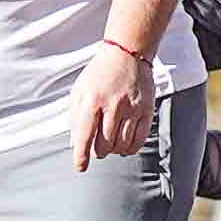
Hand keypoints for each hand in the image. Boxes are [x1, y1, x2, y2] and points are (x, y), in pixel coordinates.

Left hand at [71, 39, 154, 172]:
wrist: (127, 53)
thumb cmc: (99, 74)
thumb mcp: (79, 91)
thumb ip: (75, 118)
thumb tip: (75, 145)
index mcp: (91, 100)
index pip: (84, 136)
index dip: (81, 156)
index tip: (80, 168)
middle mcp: (112, 105)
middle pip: (104, 146)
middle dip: (97, 151)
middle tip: (97, 146)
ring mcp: (131, 108)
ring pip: (121, 146)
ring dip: (113, 150)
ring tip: (110, 141)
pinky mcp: (146, 111)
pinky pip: (138, 142)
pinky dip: (129, 148)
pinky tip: (123, 143)